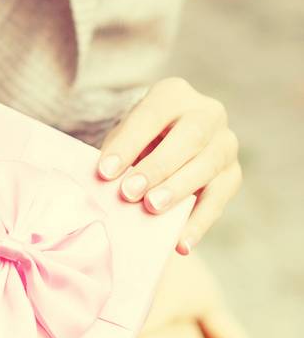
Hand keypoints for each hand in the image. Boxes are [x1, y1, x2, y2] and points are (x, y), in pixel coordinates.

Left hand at [96, 77, 240, 253]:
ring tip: (152, 210)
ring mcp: (226, 143)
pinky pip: (219, 199)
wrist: (168, 146)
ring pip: (207, 166)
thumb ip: (118, 154)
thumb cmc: (139, 141)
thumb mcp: (126, 137)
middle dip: (158, 166)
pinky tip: (180, 242)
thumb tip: (103, 184)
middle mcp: (207, 113)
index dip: (128, 143)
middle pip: (189, 137)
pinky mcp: (234, 174)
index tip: (104, 172)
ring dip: (178, 190)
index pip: (151, 115)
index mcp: (174, 94)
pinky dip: (199, 222)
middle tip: (129, 193)